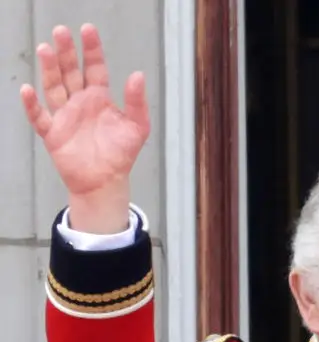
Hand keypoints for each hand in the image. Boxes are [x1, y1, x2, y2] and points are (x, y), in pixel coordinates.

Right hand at [20, 24, 148, 204]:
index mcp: (100, 98)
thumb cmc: (121, 154)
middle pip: (70, 72)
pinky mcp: (53, 134)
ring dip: (49, 69)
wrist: (106, 182)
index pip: (95, 68)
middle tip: (61, 31)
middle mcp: (80, 102)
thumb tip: (138, 75)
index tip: (88, 30)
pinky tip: (28, 90)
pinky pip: (40, 117)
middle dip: (66, 52)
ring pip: (54, 87)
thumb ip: (137, 102)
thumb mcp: (137, 127)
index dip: (91, 50)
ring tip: (46, 49)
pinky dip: (33, 105)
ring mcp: (64, 116)